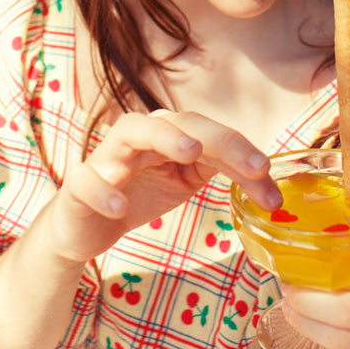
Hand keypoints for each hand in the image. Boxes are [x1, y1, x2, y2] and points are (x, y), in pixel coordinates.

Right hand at [42, 109, 280, 265]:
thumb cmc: (138, 193)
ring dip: (164, 136)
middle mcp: (140, 136)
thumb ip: (220, 173)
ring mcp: (107, 157)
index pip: (212, 135)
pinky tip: (121, 207)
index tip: (271, 179)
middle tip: (255, 165)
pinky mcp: (78, 185)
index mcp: (169, 135)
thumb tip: (271, 186)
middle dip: (221, 140)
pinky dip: (103, 189)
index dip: (243, 153)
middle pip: (181, 122)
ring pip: (131, 129)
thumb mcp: (185, 181)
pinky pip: (86, 180)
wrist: (84, 226)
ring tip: (191, 152)